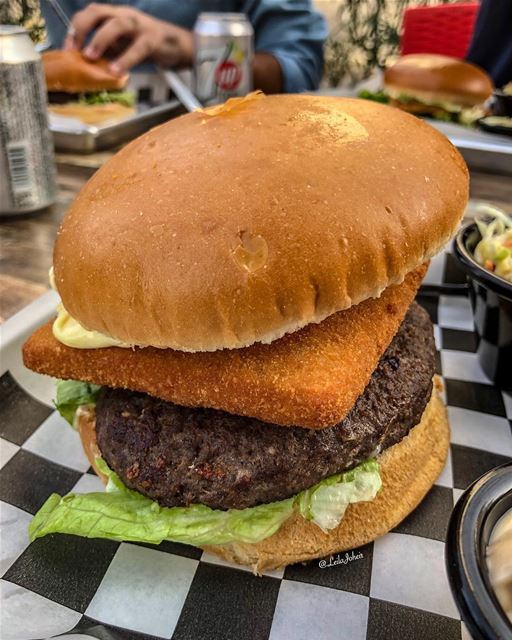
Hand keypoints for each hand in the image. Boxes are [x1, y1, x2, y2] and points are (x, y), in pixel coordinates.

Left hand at [64, 3, 193, 74]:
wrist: (178, 46)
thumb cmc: (146, 46)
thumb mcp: (122, 45)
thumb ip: (106, 50)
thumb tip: (85, 63)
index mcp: (114, 15)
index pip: (89, 14)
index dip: (75, 29)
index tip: (68, 49)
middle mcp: (124, 15)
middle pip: (97, 11)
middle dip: (82, 28)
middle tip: (74, 50)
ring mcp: (139, 25)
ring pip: (117, 25)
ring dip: (100, 39)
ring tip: (90, 56)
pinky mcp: (153, 39)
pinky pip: (138, 48)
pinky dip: (125, 60)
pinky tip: (117, 71)